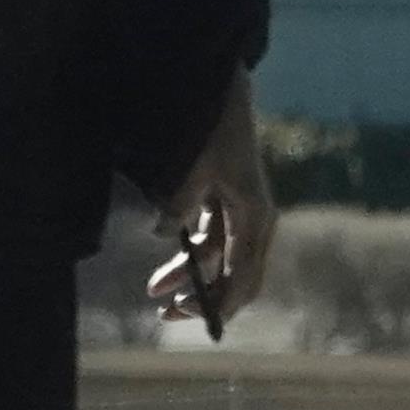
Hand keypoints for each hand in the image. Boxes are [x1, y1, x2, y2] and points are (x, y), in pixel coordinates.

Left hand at [144, 74, 277, 329]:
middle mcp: (255, 222)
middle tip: (167, 316)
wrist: (223, 93)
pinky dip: (189, 257)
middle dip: (203, 298)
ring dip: (188, 277)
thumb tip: (161, 234)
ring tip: (154, 293)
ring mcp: (241, 215)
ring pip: (218, 262)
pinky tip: (164, 271)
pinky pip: (210, 244)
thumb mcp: (196, 166)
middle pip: (235, 276)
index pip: (242, 275)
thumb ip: (180, 202)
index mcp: (255, 217)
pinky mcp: (226, 206)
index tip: (190, 314)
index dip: (219, 301)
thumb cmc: (213, 128)